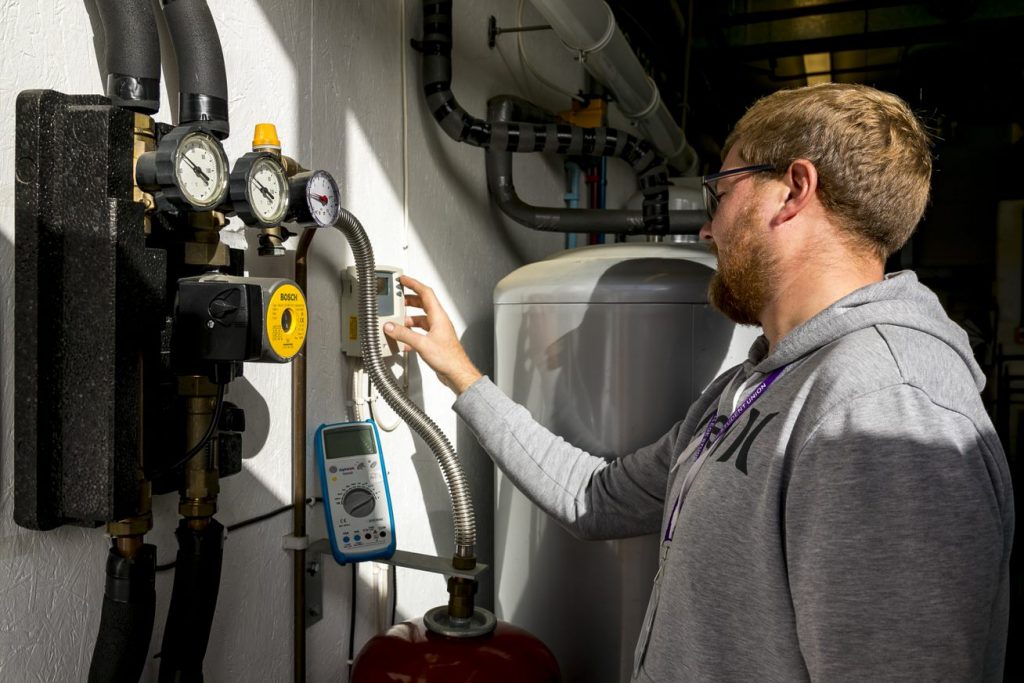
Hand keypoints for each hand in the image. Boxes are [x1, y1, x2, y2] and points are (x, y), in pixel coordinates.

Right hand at [383, 275, 482, 394]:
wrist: (457, 373)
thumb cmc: (448, 358)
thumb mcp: (422, 344)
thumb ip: (404, 334)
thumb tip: (391, 327)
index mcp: (438, 316)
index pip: (426, 292)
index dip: (413, 284)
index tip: (403, 280)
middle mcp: (438, 321)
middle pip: (422, 304)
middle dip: (408, 301)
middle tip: (397, 299)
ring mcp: (437, 331)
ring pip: (420, 320)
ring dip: (408, 320)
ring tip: (396, 323)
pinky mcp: (434, 342)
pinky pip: (420, 333)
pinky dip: (410, 334)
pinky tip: (403, 341)